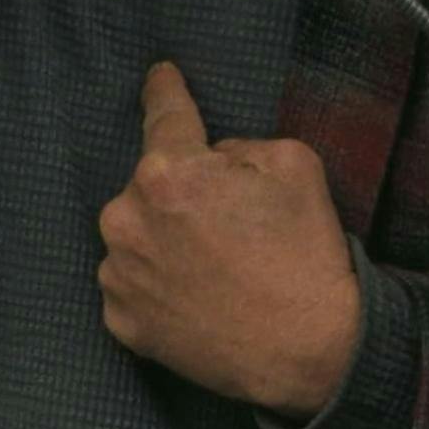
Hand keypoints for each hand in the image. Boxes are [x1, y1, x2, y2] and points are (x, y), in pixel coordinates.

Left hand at [96, 62, 361, 419]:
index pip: (163, 114)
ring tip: (218, 267)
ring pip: (138, 234)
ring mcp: (119, 276)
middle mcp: (126, 220)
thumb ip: (240, 145)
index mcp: (167, 172)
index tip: (159, 76)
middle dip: (183, 191)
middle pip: (151, 184)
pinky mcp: (122, 323)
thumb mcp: (295, 163)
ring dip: (166, 238)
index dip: (164, 89)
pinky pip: (134, 284)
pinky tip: (200, 296)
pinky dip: (159, 284)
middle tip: (231, 223)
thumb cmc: (305, 255)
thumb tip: (213, 159)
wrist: (309, 352)